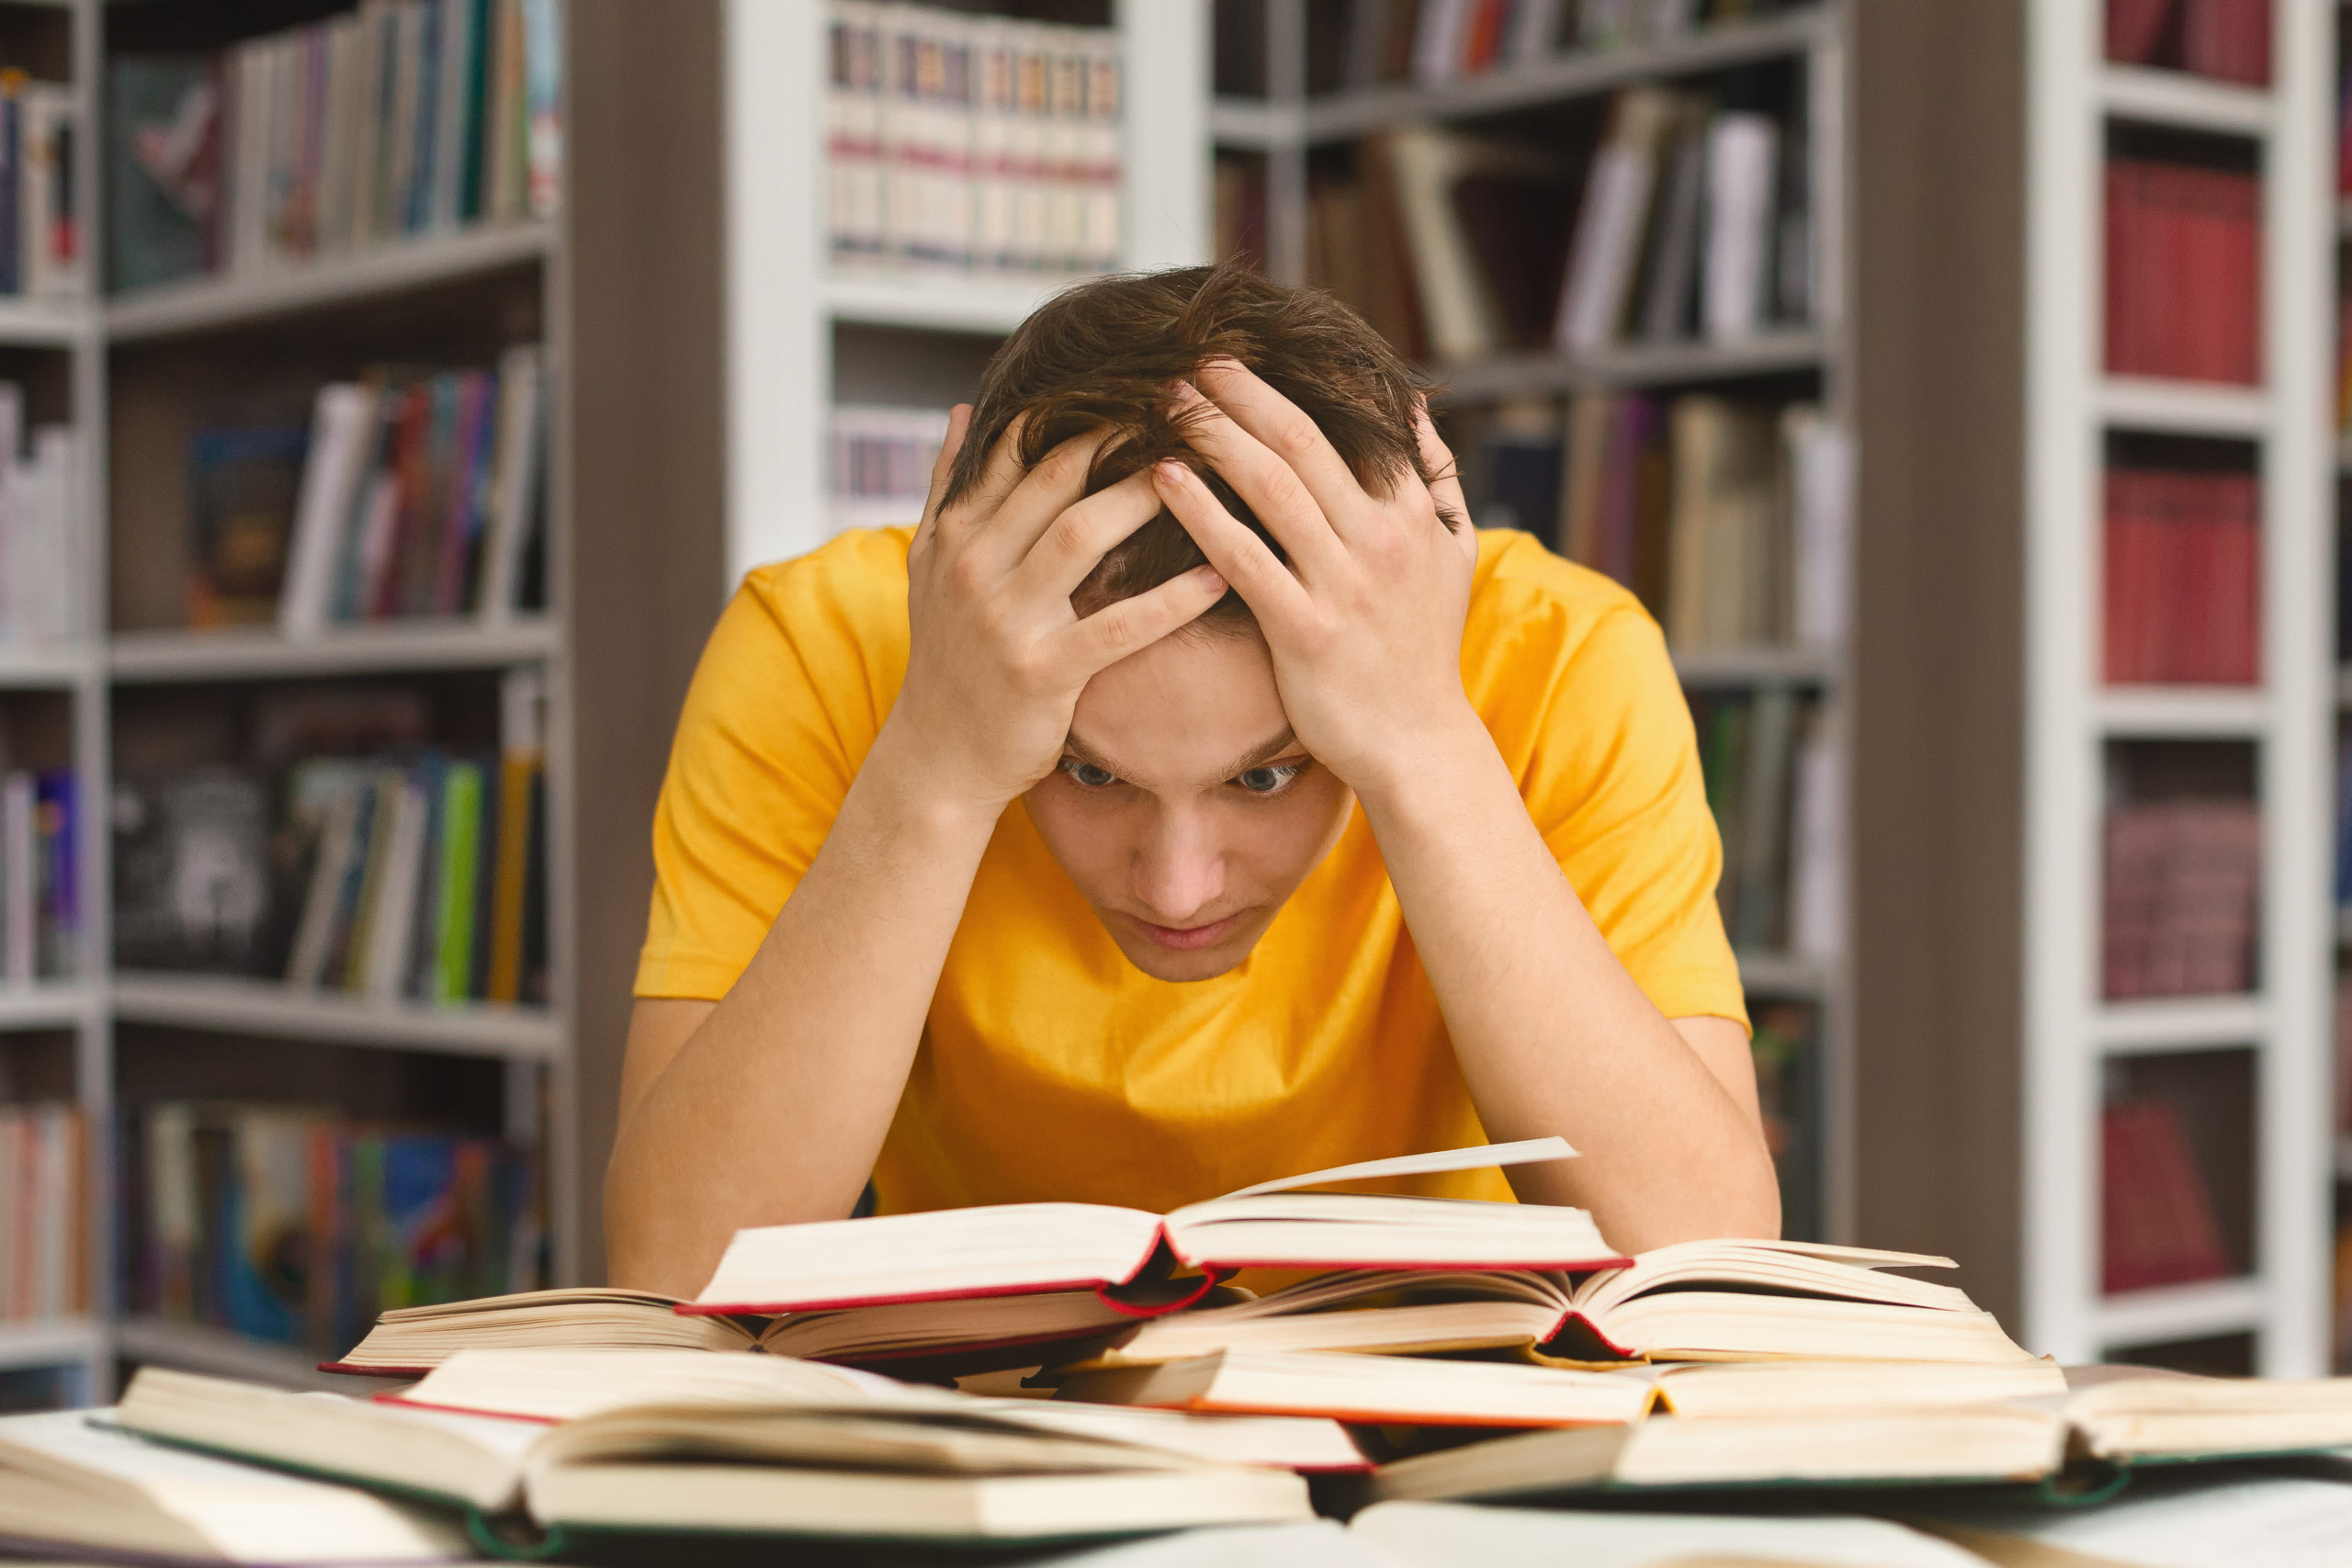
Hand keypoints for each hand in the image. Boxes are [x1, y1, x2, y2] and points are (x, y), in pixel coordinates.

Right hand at [885, 406, 1228, 816]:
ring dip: (1147, 498)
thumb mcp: (927, 568)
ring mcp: (1006, 619)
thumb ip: (946, 488)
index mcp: (957, 534)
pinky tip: (1217, 577)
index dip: (1076, 407)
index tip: (1137, 380)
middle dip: (1122, 437)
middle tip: (1186, 409)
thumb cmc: (947, 660)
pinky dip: (1170, 601)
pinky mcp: (1042, 673)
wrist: (937, 760)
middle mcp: (975, 567)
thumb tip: (963, 410)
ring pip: (1083, 536)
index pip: (1016, 448)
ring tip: (1207, 469)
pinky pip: (1117, 626)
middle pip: (1056, 478)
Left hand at [1149, 363, 1481, 799]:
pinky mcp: (1306, 632)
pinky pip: (1244, 558)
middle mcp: (1380, 540)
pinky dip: (1203, 512)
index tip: (1240, 354)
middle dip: (1240, 395)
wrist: (1415, 742)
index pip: (1349, 425)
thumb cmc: (1423, 646)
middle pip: (1301, 442)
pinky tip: (1163, 480)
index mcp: (1410, 514)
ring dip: (1215, 438)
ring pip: (1271, 489)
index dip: (1290, 384)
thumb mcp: (1454, 552)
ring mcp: (1343, 585)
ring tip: (1166, 404)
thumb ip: (1435, 475)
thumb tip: (1413, 404)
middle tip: (1188, 360)